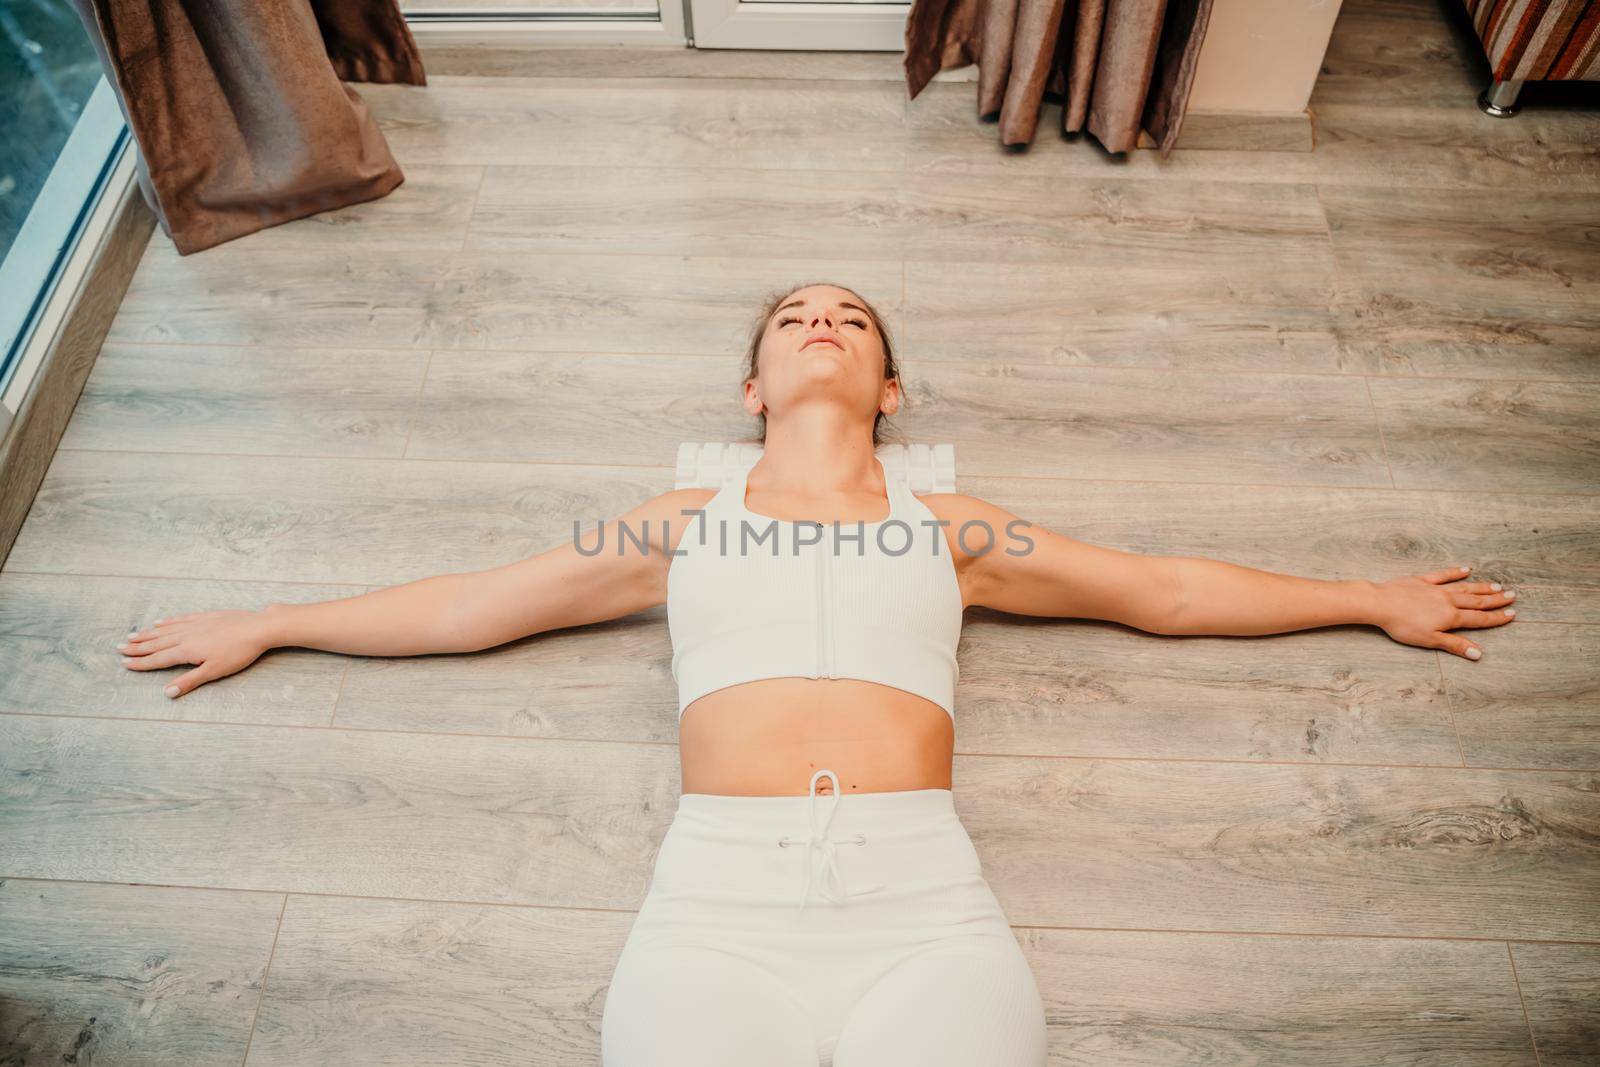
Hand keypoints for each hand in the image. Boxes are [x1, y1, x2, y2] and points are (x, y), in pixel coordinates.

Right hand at [115, 609, 273, 697]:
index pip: (159, 659)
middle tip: (119, 648)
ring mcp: (195, 624)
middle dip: (138, 647)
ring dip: (148, 634)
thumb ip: (189, 681)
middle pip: (157, 643)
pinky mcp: (206, 616)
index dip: (141, 663)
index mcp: (187, 650)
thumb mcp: (215, 671)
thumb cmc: (239, 652)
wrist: (258, 628)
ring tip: (132, 636)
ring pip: (165, 630)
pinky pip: (180, 619)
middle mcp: (186, 635)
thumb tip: (166, 693)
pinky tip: (160, 622)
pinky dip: (167, 622)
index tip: (124, 664)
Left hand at [1370, 565, 1515, 660]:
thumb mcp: (1429, 640)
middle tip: (1512, 596)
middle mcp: (1448, 601)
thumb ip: (1455, 645)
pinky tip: (1466, 569)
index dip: (1496, 618)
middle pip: (1476, 601)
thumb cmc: (1402, 625)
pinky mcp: (1422, 580)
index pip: (1479, 619)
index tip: (1512, 614)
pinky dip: (1455, 572)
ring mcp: (1435, 589)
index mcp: (1451, 617)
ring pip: (1464, 588)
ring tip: (1497, 585)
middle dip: (1495, 600)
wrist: (1380, 604)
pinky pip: (1443, 575)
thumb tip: (1478, 653)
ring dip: (1481, 587)